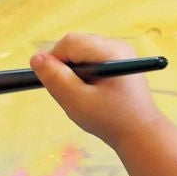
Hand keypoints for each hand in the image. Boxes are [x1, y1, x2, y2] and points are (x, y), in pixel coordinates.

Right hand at [32, 32, 164, 148]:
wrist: (140, 132)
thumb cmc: (110, 119)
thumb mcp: (77, 101)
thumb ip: (56, 78)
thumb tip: (36, 58)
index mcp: (112, 52)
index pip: (70, 42)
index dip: (55, 59)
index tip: (55, 83)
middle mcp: (118, 46)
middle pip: (77, 44)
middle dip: (65, 66)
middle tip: (70, 92)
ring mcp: (121, 53)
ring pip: (82, 52)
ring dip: (74, 71)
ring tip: (83, 94)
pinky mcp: (119, 61)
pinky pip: (91, 59)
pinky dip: (84, 74)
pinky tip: (91, 92)